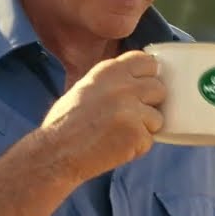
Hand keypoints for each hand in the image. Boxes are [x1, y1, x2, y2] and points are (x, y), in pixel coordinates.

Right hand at [40, 50, 165, 180]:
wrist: (56, 153)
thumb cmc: (65, 124)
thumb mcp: (86, 87)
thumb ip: (113, 81)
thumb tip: (138, 82)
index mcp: (109, 71)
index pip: (147, 62)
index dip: (148, 77)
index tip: (142, 89)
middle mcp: (123, 86)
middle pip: (159, 89)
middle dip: (149, 104)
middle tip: (129, 117)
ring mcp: (131, 110)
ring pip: (157, 117)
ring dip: (143, 129)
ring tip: (118, 134)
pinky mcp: (136, 134)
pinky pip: (150, 140)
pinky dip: (137, 148)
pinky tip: (116, 147)